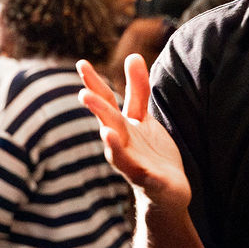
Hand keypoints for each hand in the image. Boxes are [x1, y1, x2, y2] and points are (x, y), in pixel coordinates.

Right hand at [76, 55, 190, 209]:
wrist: (166, 191)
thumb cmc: (150, 152)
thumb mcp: (143, 117)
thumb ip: (138, 90)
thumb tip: (133, 55)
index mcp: (119, 126)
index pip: (105, 102)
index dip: (94, 83)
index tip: (81, 64)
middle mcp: (121, 144)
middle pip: (108, 123)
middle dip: (97, 110)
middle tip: (83, 95)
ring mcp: (133, 164)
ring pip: (119, 153)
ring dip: (111, 143)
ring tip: (106, 131)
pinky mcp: (149, 182)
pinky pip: (142, 176)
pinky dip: (139, 171)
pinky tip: (141, 169)